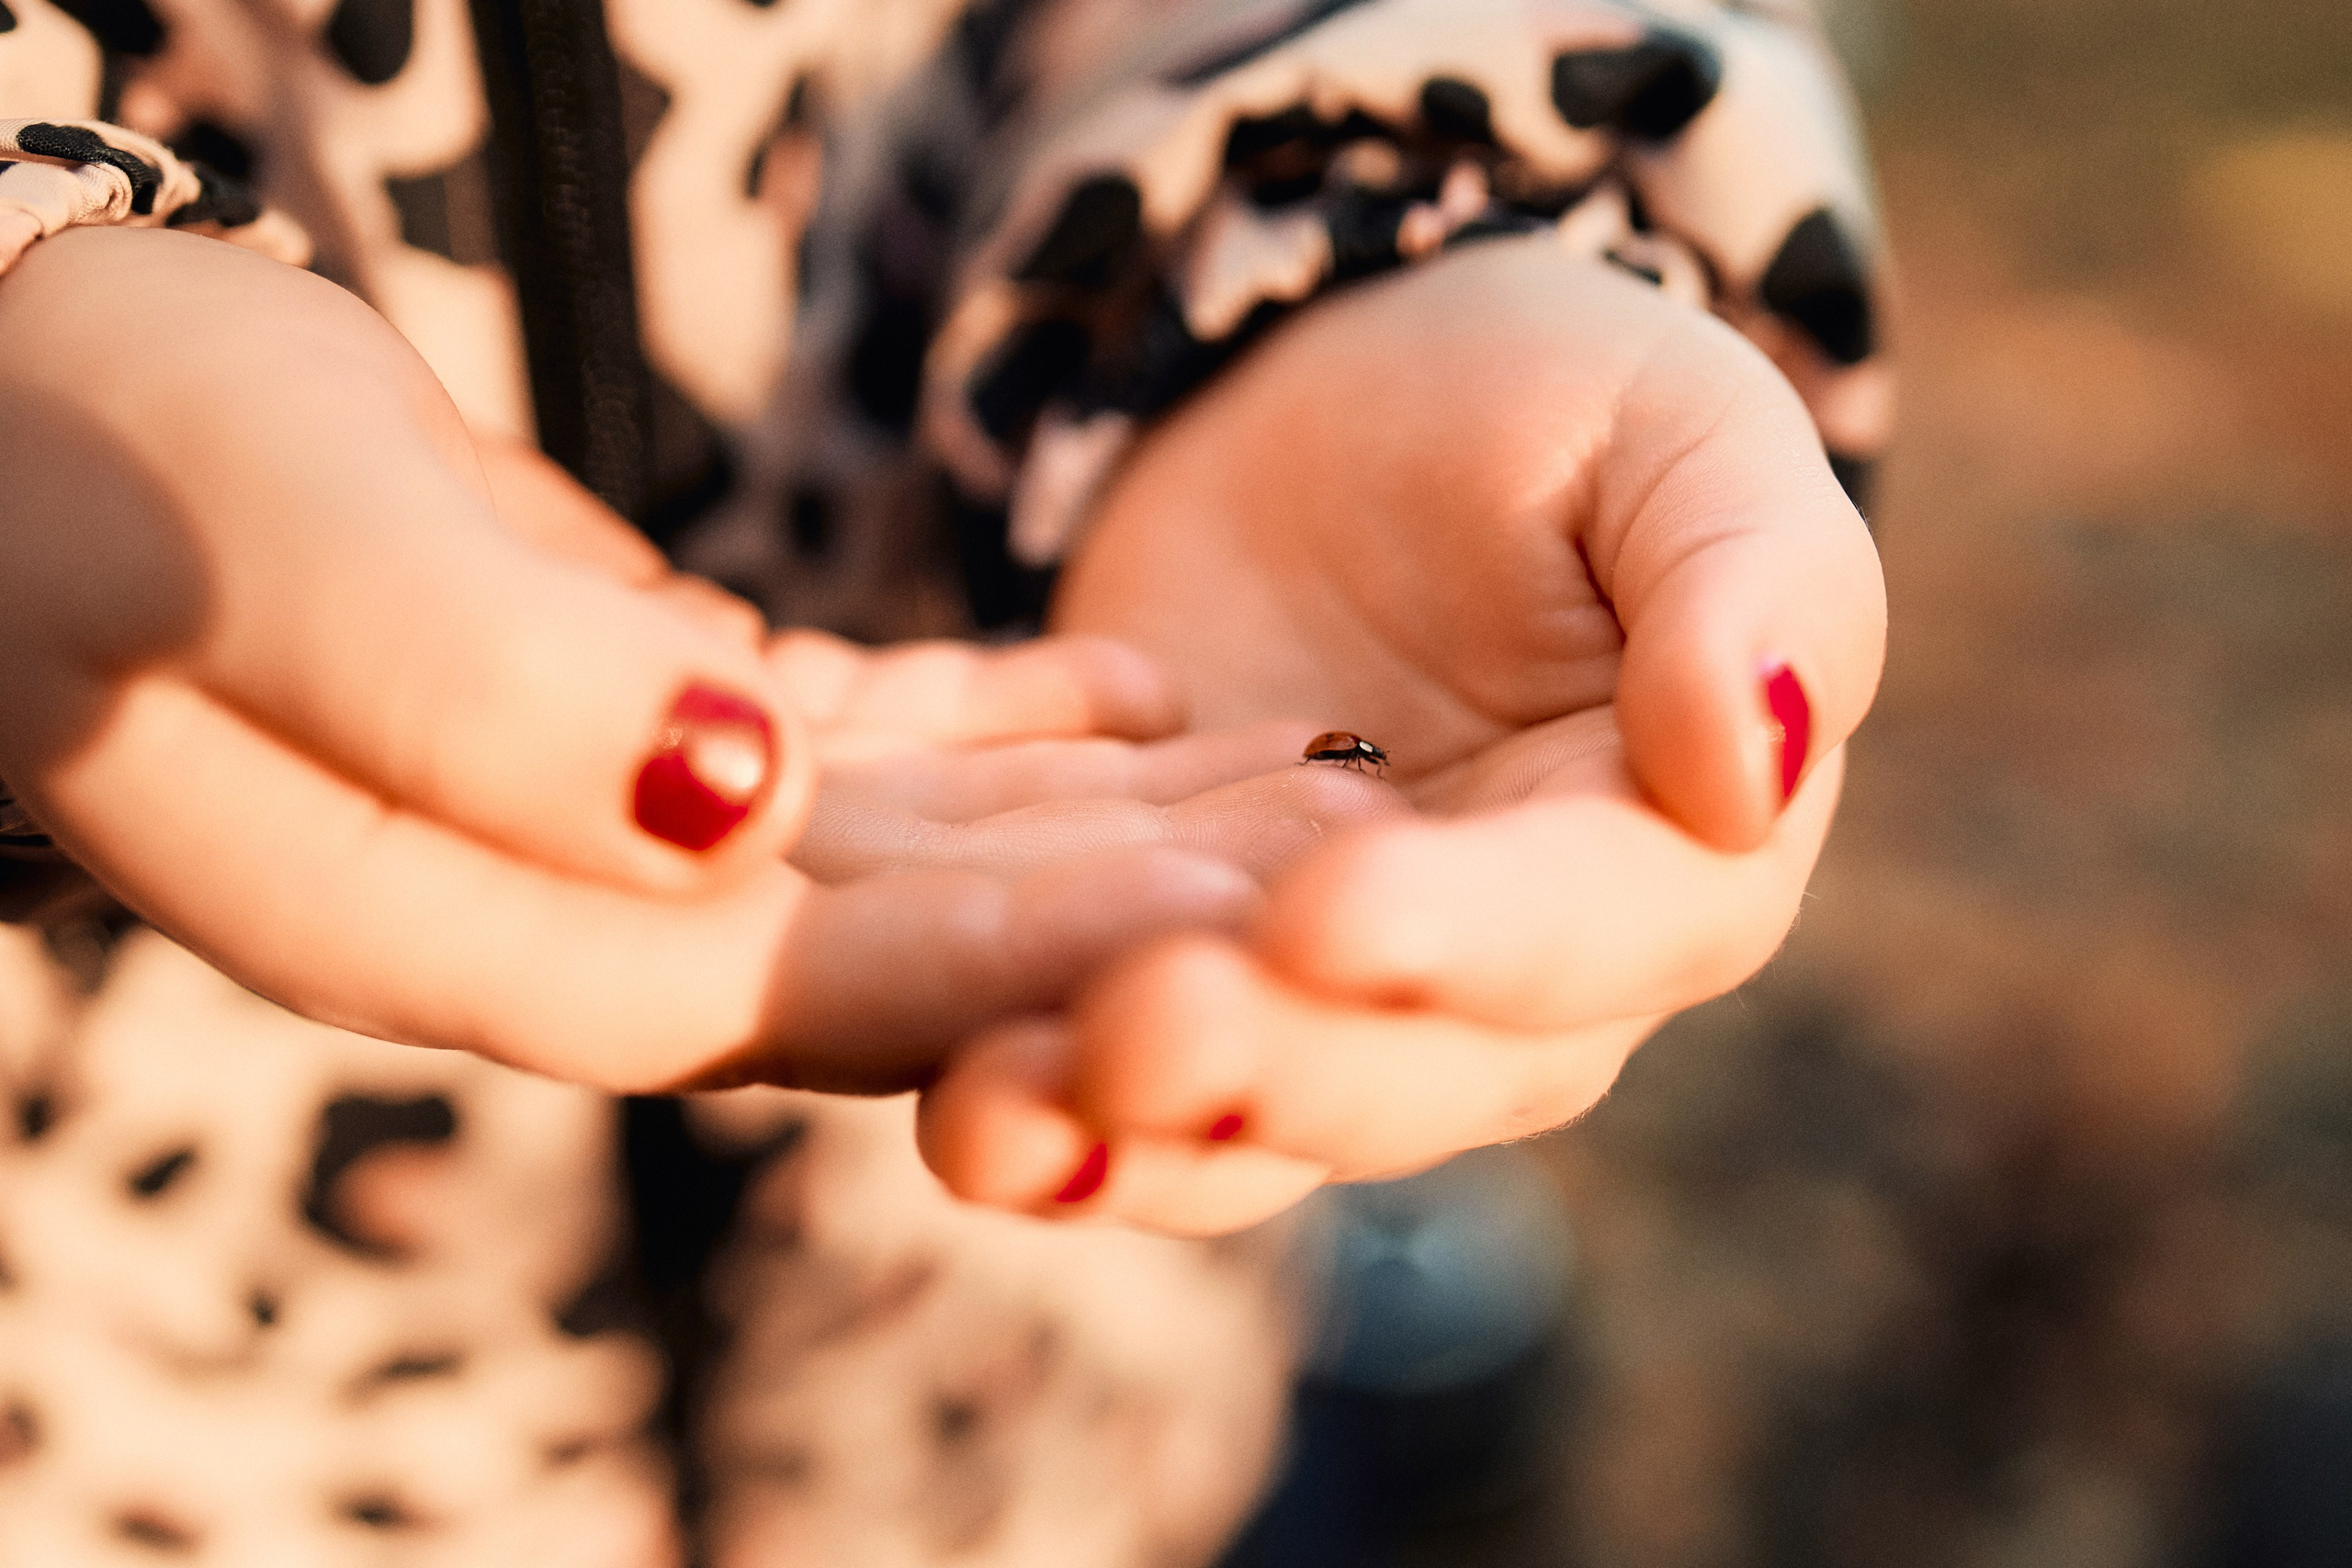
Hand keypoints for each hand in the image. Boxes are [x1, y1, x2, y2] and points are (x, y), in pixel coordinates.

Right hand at [0, 227, 1335, 1090]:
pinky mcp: (627, 728)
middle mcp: (551, 912)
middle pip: (893, 942)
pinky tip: (1137, 687)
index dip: (1017, 951)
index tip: (1230, 898)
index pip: (790, 985)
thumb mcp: (269, 556)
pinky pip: (856, 754)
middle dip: (1121, 904)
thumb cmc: (102, 454)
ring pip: (904, 850)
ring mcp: (597, 828)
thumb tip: (733, 810)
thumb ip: (489, 706)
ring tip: (1299, 766)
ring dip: (1104, 815)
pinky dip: (999, 721)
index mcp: (461, 928)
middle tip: (1346, 842)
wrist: (20, 384)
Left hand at [917, 238, 1886, 1231]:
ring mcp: (1341, 1008)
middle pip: (1408, 1072)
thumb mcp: (1680, 433)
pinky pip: (1122, 1081)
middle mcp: (1519, 984)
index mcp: (1674, 856)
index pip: (1591, 928)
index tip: (1330, 910)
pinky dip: (1045, 1113)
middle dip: (1271, 1066)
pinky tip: (949, 1107)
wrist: (1343, 414)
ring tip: (993, 1114)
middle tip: (1136, 1029)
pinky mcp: (1186, 983)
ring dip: (1128, 1140)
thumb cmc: (1549, 407)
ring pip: (1253, 1122)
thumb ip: (1755, 582)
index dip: (1469, 938)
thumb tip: (1751, 769)